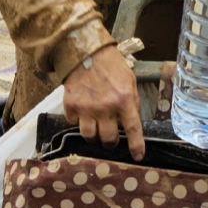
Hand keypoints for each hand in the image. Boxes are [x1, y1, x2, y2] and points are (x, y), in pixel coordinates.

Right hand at [60, 41, 144, 161]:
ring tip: (95, 130)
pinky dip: (77, 121)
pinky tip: (81, 113)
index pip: (133, 130)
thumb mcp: (129, 80)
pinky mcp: (70, 105)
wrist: (84, 50)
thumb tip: (131, 121)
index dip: (136, 146)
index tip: (137, 157)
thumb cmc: (110, 64)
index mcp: (124, 99)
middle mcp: (105, 107)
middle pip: (108, 138)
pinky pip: (73, 123)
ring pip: (89, 136)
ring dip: (93, 136)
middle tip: (110, 139)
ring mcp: (86, 107)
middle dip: (110, 142)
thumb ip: (131, 101)